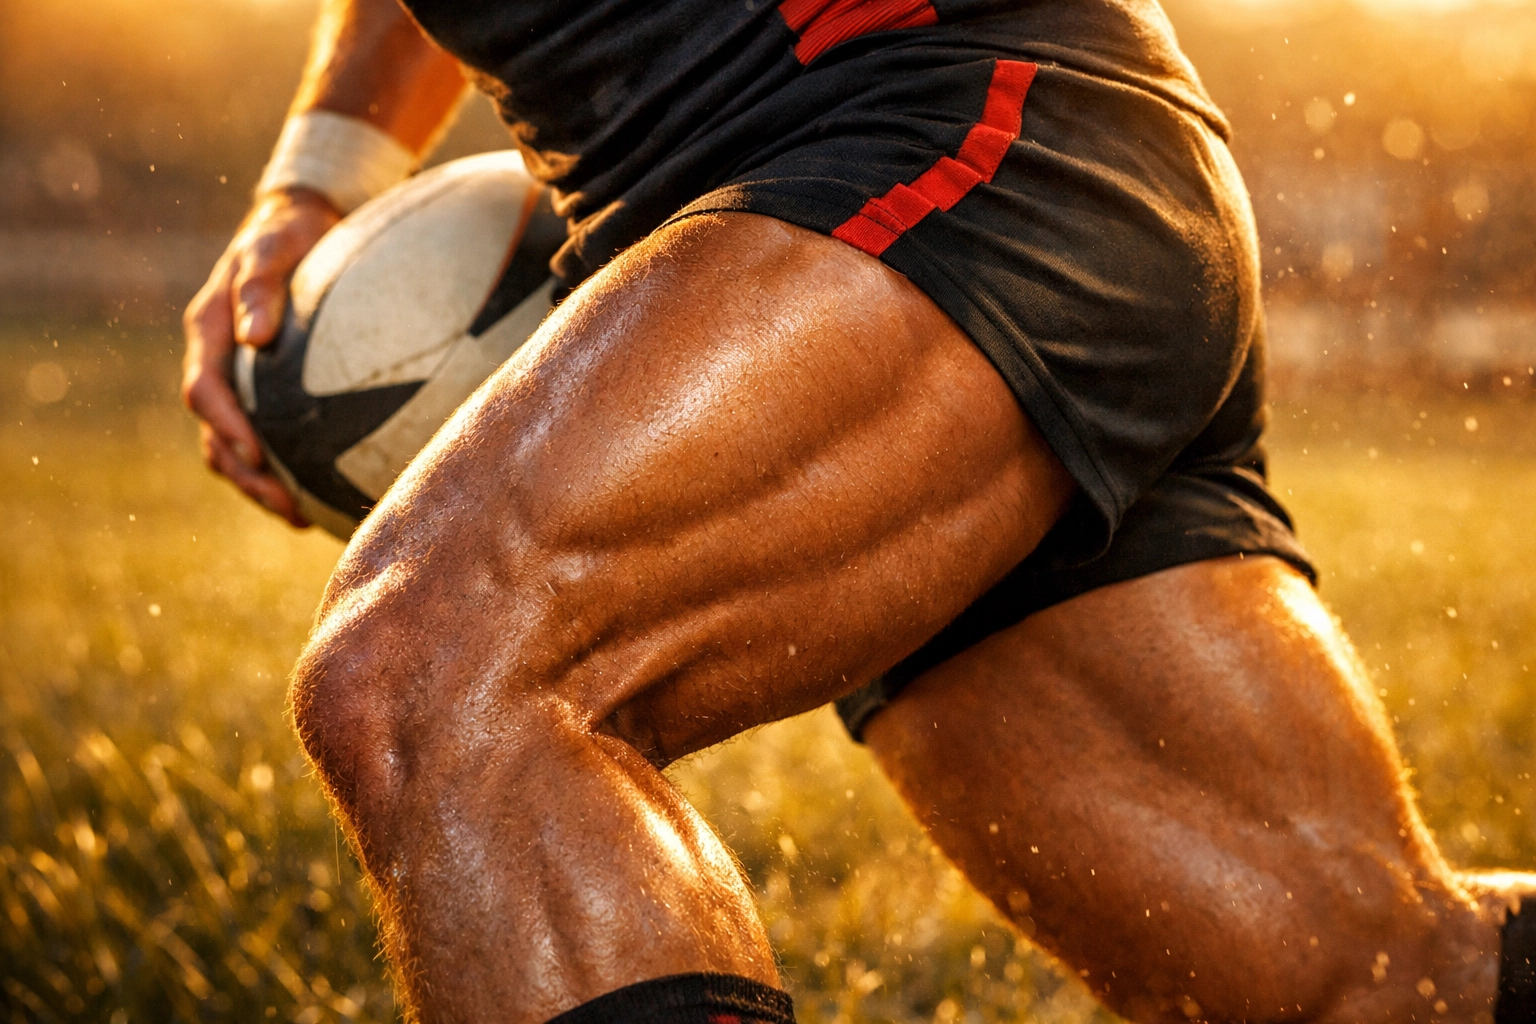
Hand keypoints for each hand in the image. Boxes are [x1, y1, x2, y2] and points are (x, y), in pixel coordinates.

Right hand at [181, 188, 340, 525]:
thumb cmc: (290, 233)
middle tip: (286, 508)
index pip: (205, 390)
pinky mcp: (266, 390)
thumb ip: (261, 285)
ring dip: (262, 486)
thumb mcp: (275, 248)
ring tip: (301, 516)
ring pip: (235, 447)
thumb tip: (254, 334)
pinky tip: (323, 492)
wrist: (300, 223)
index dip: (226, 428)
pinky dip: (286, 469)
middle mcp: (218, 361)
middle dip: (246, 477)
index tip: (256, 457)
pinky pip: (267, 437)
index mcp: (209, 332)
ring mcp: (239, 379)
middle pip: (215, 435)